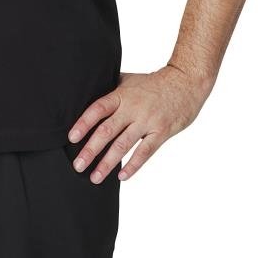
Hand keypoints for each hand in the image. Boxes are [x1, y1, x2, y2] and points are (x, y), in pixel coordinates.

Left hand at [66, 65, 212, 183]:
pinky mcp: (162, 132)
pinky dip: (133, 165)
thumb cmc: (153, 83)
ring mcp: (147, 121)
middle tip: (77, 165)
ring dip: (108, 163)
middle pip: (107, 131)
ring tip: (95, 177)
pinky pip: (145, 151)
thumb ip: (110, 90)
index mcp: (121, 95)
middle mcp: (132, 108)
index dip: (84, 123)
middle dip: (91, 150)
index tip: (72, 138)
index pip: (98, 109)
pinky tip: (122, 176)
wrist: (185, 82)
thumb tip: (86, 96)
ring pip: (124, 145)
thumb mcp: (129, 80)